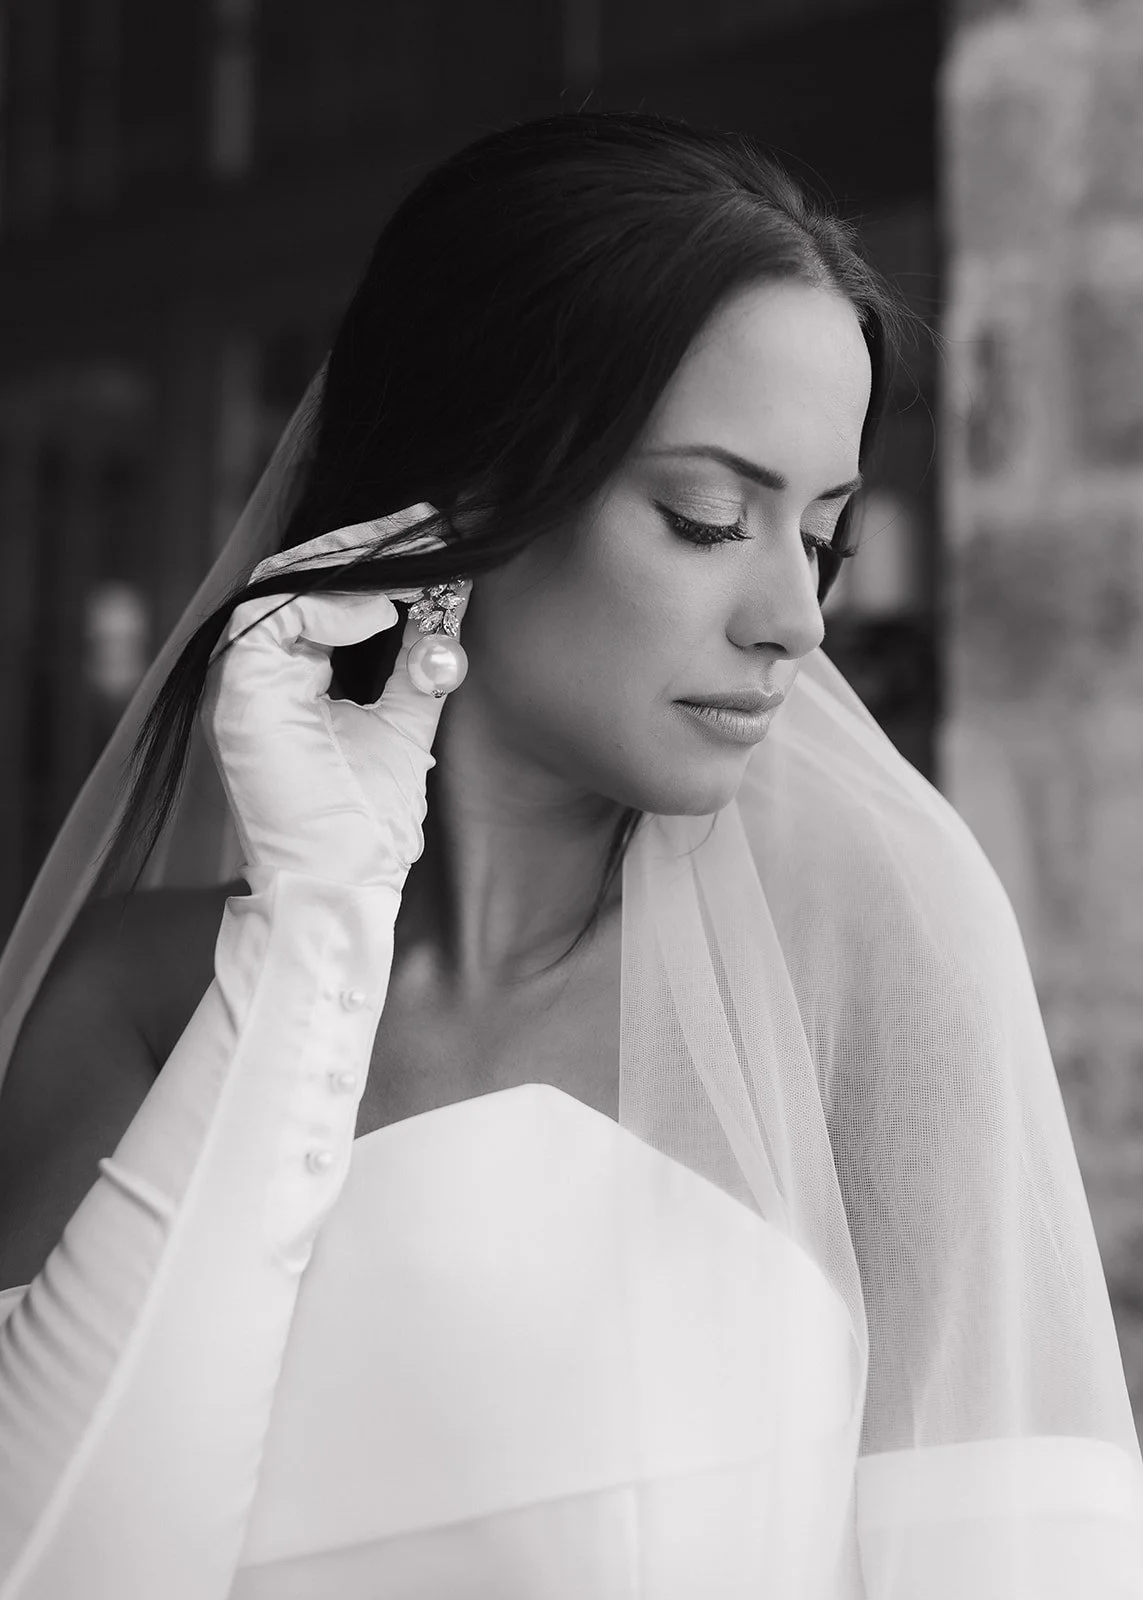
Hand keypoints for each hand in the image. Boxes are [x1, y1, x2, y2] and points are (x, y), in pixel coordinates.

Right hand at [201, 505, 470, 893]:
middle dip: (368, 542)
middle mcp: (252, 670)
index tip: (438, 531)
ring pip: (282, 583)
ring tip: (415, 560)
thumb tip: (448, 604)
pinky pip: (276, 617)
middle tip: (433, 520)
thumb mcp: (403, 724)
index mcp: (283, 674)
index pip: (318, 588)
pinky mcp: (238, 693)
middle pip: (297, 573)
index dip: (374, 555)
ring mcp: (238, 680)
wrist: (343, 886)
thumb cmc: (368, 822)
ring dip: (353, 564)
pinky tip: (383, 613)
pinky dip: (332, 607)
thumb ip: (413, 666)